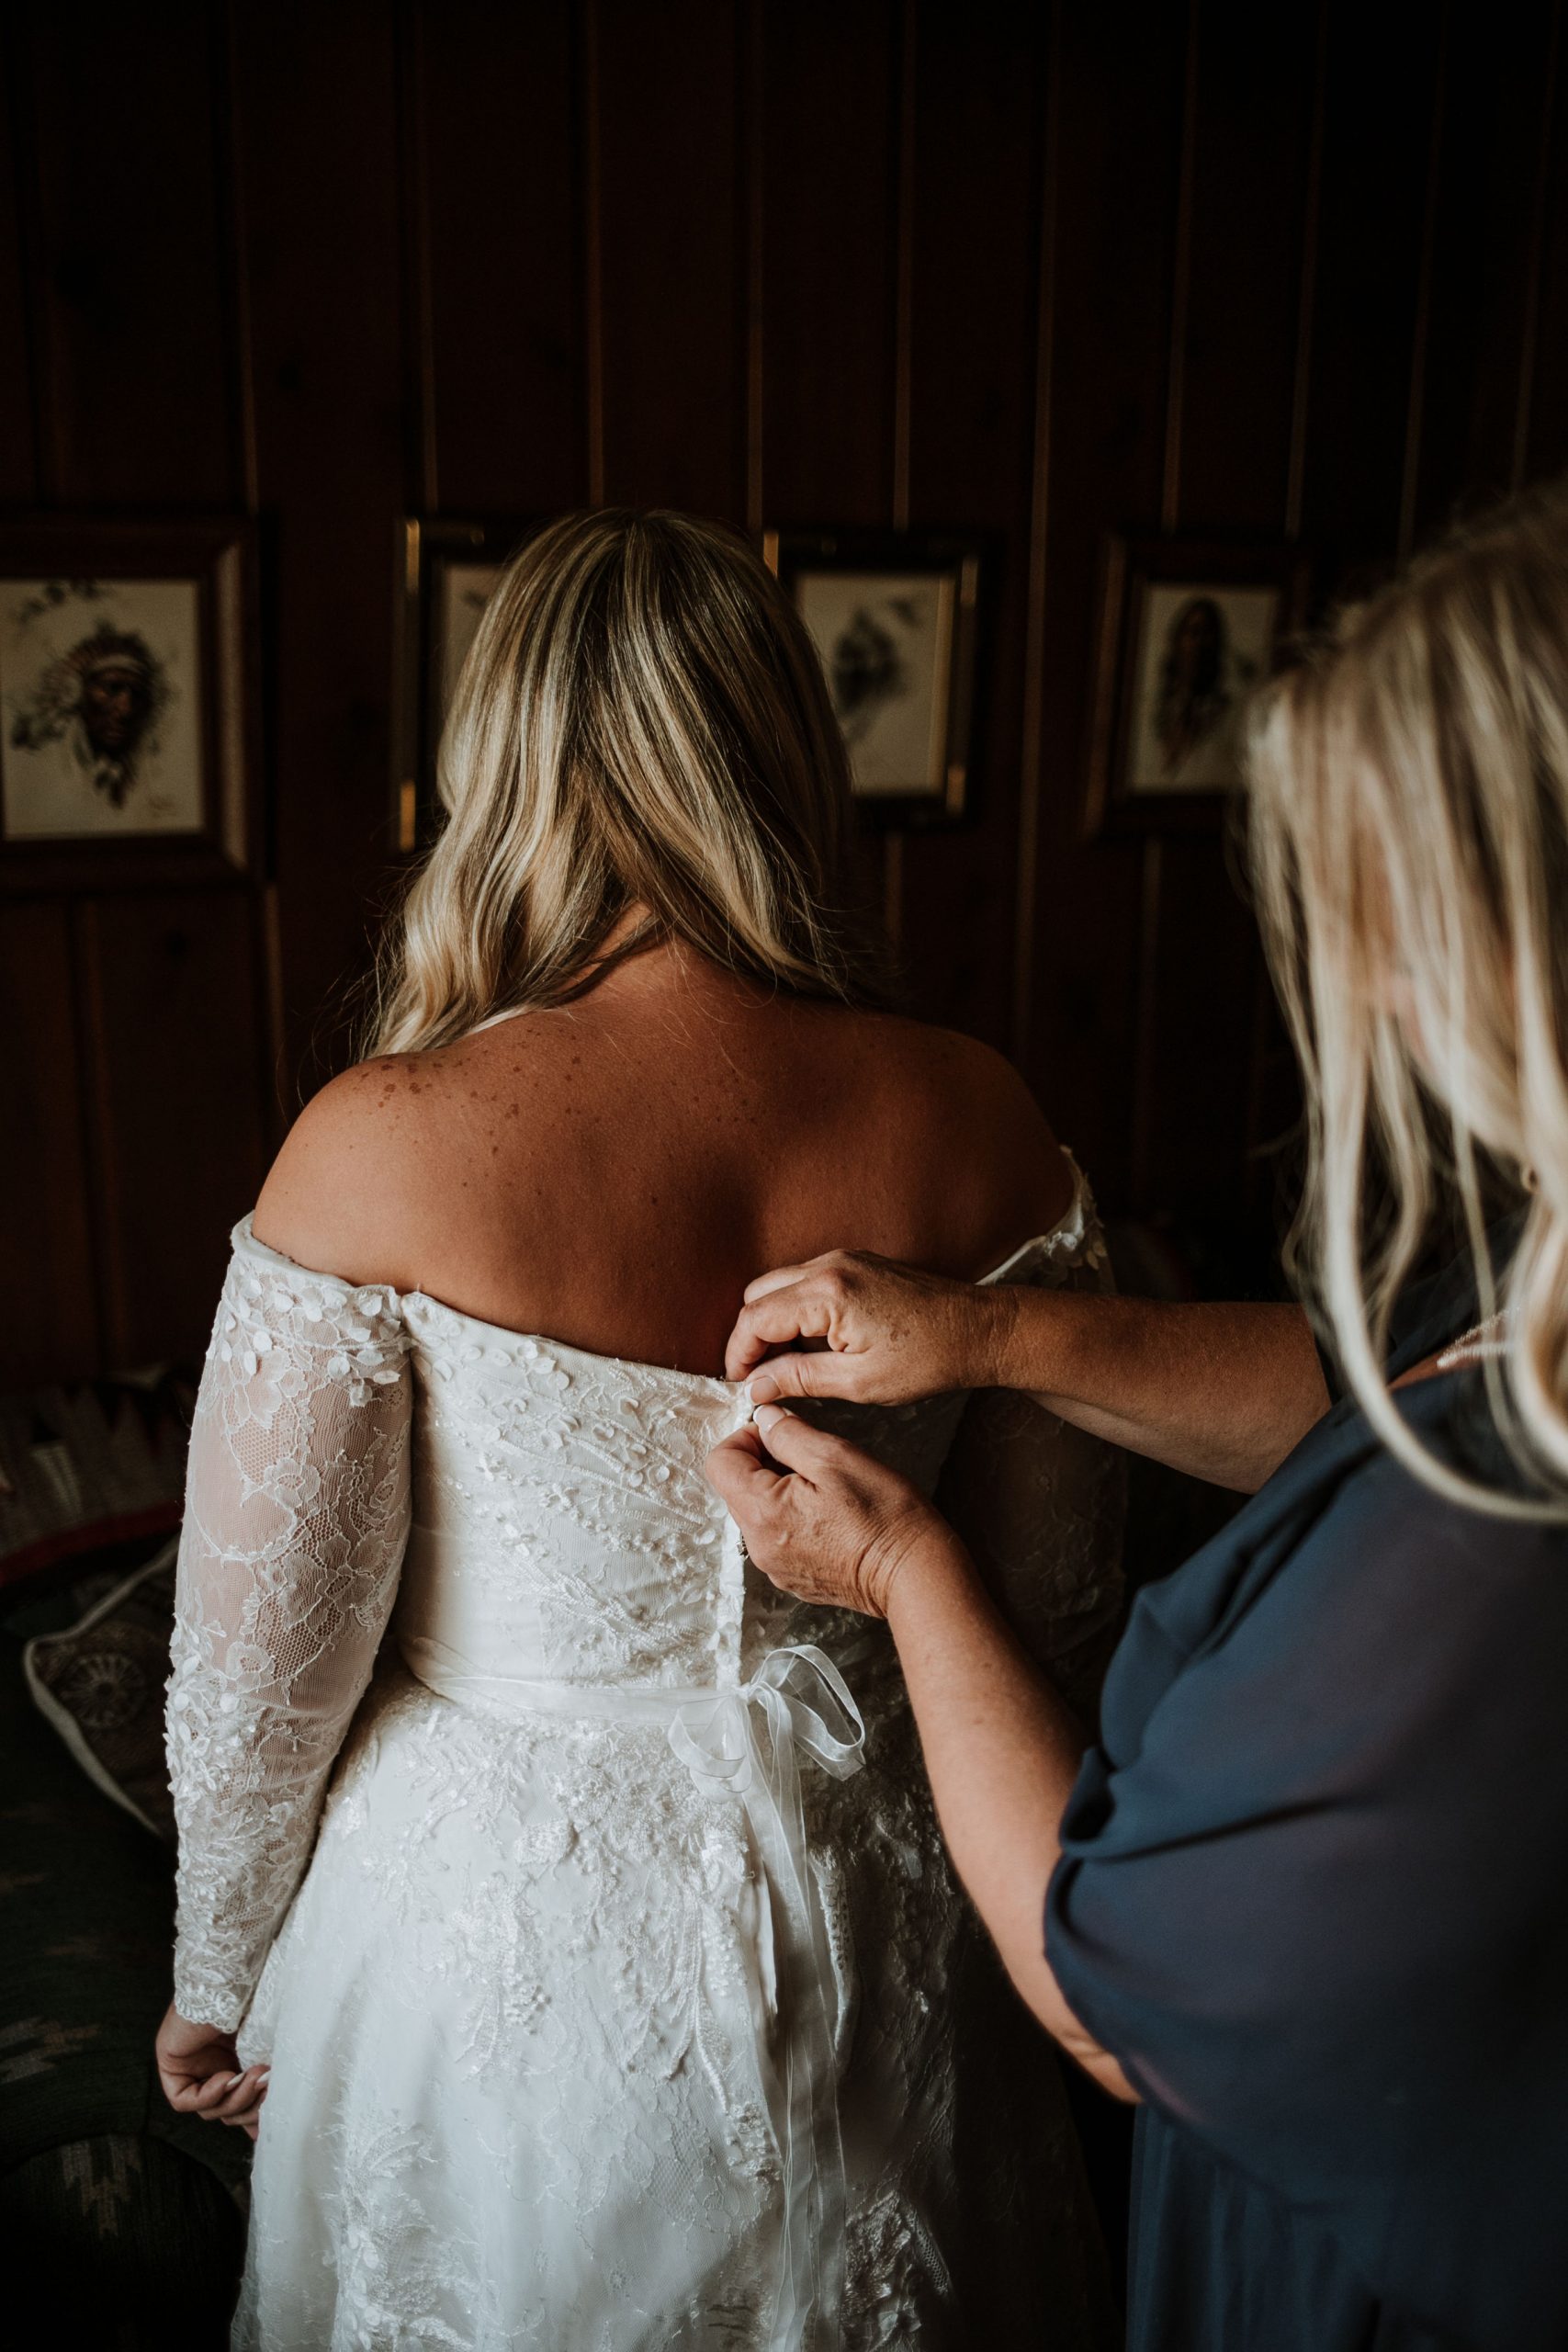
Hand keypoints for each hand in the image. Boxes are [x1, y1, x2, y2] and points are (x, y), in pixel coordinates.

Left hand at [155, 2002, 269, 2142]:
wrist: (236, 1977)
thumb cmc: (259, 2004)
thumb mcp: (265, 2051)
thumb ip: (262, 2085)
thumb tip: (261, 2131)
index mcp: (233, 2061)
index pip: (236, 2104)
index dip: (251, 2116)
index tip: (271, 2119)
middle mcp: (210, 2066)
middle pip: (223, 2112)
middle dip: (247, 2108)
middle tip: (267, 2089)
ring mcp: (190, 2066)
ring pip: (208, 2110)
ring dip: (235, 2099)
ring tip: (254, 2076)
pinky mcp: (171, 2065)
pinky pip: (184, 2100)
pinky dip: (208, 2095)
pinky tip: (226, 2077)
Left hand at [707, 1401, 968, 1619]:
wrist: (915, 1575)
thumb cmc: (884, 1517)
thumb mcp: (836, 1456)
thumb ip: (790, 1434)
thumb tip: (765, 1419)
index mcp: (762, 1512)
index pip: (720, 1462)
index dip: (747, 1437)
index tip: (780, 1433)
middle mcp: (759, 1545)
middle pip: (736, 1487)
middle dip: (764, 1462)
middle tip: (811, 1458)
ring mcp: (775, 1566)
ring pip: (757, 1511)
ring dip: (780, 1490)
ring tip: (825, 1487)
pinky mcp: (793, 1577)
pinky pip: (777, 1536)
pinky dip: (793, 1517)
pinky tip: (830, 1515)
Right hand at [723, 1250, 1012, 1404]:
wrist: (978, 1329)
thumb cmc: (928, 1358)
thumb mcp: (858, 1382)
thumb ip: (799, 1379)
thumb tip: (756, 1386)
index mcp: (827, 1294)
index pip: (755, 1318)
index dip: (738, 1354)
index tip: (740, 1383)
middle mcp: (829, 1265)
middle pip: (758, 1295)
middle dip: (751, 1335)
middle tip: (760, 1375)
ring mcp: (843, 1258)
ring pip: (779, 1285)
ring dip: (773, 1322)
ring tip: (786, 1364)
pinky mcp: (856, 1262)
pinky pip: (806, 1281)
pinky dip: (796, 1309)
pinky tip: (812, 1344)